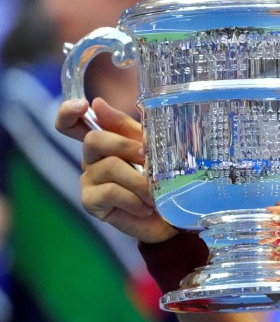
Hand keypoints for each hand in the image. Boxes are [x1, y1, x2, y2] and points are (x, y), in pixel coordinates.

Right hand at [57, 97, 177, 243]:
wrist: (170, 217)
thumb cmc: (160, 180)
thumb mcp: (149, 148)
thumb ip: (127, 127)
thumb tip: (98, 104)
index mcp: (103, 143)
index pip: (71, 124)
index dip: (68, 113)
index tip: (83, 106)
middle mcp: (91, 160)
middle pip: (94, 140)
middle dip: (125, 146)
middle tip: (148, 160)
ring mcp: (88, 181)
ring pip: (109, 167)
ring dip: (139, 180)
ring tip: (154, 193)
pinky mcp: (91, 202)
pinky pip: (110, 192)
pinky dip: (133, 199)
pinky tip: (144, 207)